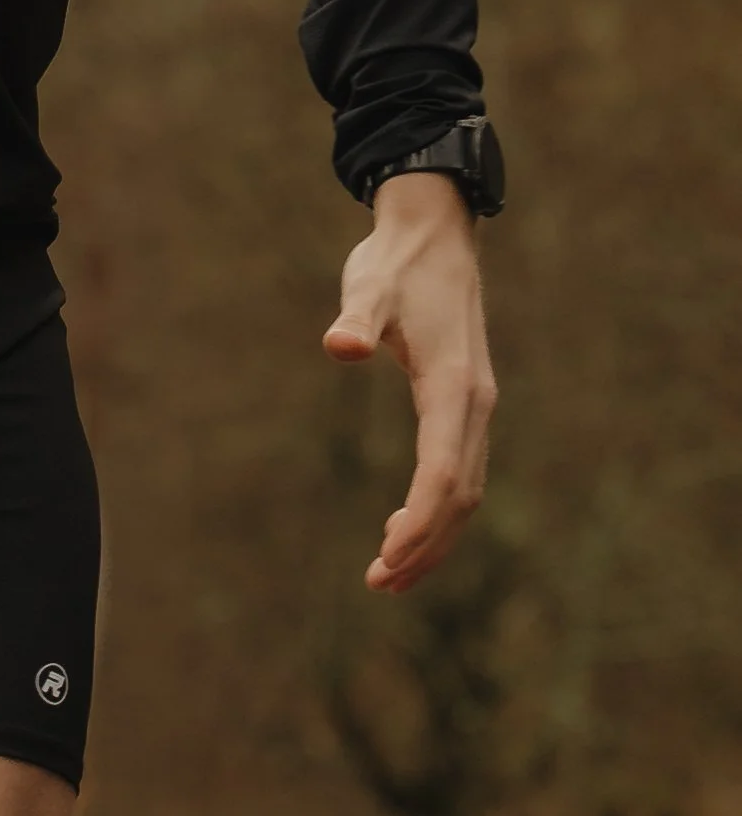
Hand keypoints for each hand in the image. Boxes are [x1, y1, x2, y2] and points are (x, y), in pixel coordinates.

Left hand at [322, 172, 495, 594]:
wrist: (433, 233)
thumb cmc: (395, 263)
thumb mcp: (368, 287)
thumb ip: (354, 318)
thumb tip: (339, 345)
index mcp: (456, 387)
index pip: (444, 471)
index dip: (420, 519)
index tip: (388, 555)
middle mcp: (476, 403)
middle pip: (461, 494)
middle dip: (425, 544)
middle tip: (378, 582)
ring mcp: (476, 405)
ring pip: (465, 490)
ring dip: (433, 535)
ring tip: (388, 573)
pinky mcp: (464, 402)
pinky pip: (459, 470)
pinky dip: (437, 508)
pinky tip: (404, 527)